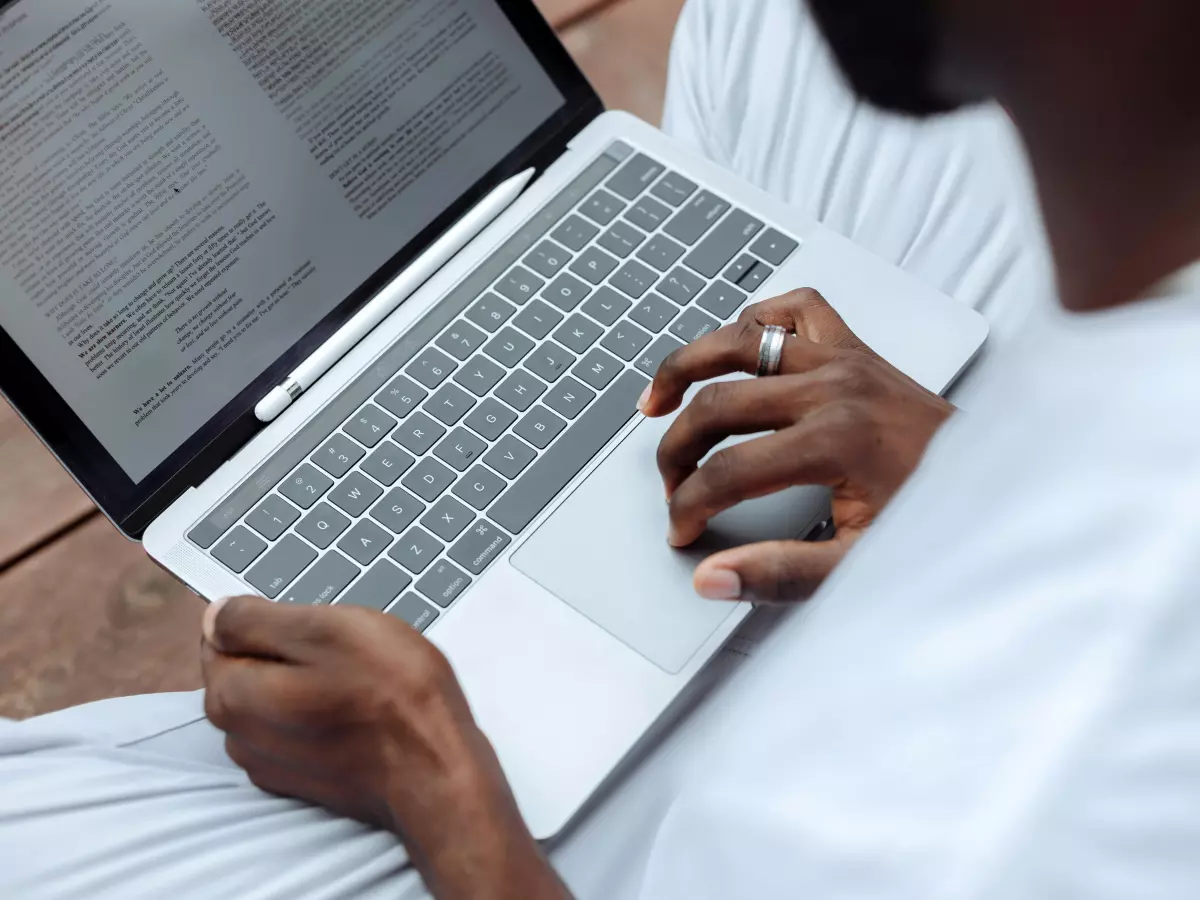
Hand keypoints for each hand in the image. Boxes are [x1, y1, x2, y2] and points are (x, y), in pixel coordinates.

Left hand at [201, 597, 567, 899]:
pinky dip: (322, 713)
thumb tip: (216, 615)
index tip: (316, 623)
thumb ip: (255, 619)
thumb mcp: (325, 629)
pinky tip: (360, 710)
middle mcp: (239, 738)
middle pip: (248, 668)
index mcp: (232, 696)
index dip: (271, 617)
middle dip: (288, 650)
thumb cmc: (390, 696)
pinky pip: (300, 729)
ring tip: (359, 679)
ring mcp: (272, 765)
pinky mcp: (306, 781)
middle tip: (345, 648)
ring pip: (276, 698)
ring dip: (308, 682)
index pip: (220, 634)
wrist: (437, 773)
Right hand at [639, 288, 953, 602]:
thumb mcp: (859, 564)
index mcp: (835, 442)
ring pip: (740, 340)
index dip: (690, 506)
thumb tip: (711, 578)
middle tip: (669, 485)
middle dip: (676, 451)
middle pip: (718, 405)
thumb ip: (780, 575)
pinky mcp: (855, 347)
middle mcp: (834, 388)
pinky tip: (735, 344)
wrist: (1006, 484)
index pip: (728, 473)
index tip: (682, 531)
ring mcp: (844, 358)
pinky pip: (796, 309)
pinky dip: (758, 318)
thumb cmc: (938, 522)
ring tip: (656, 401)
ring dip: (688, 367)